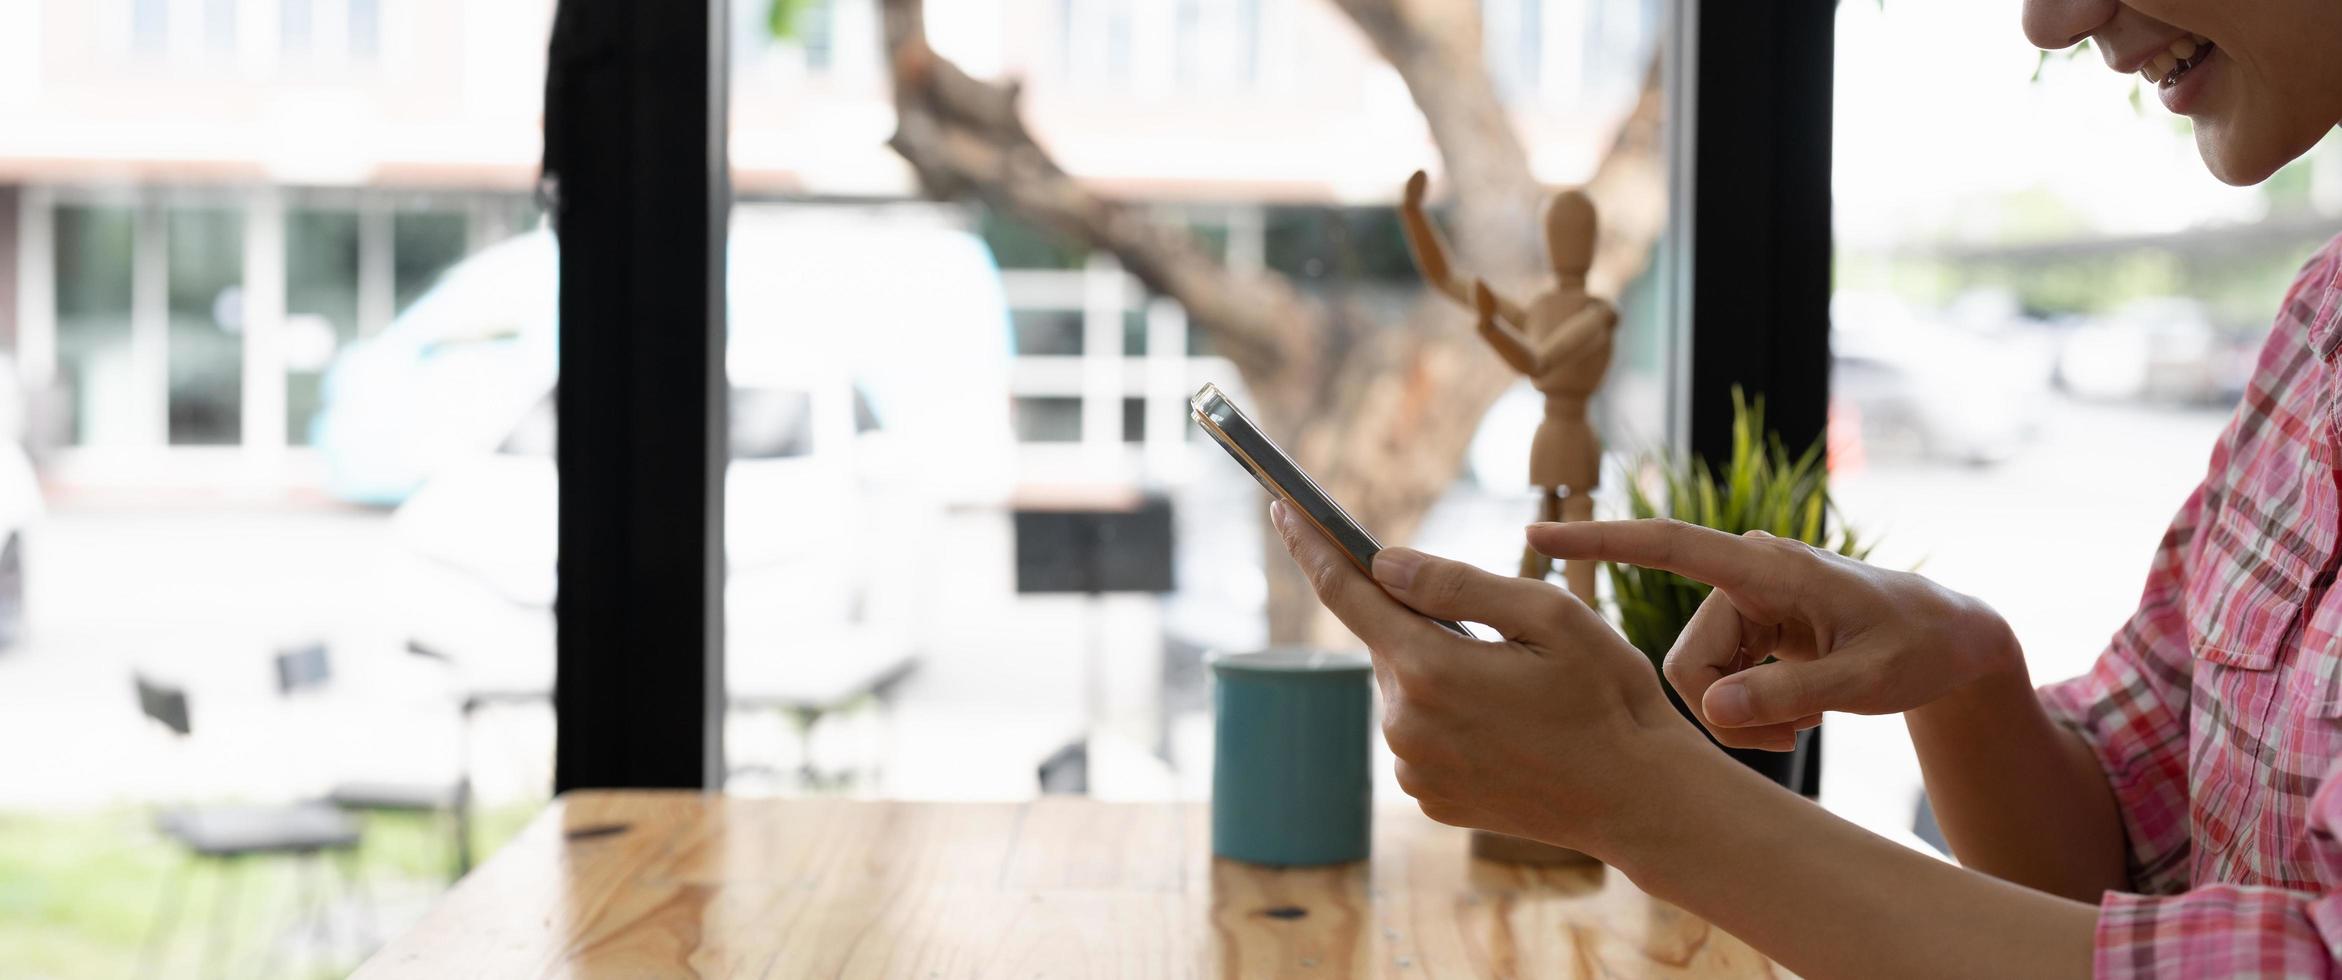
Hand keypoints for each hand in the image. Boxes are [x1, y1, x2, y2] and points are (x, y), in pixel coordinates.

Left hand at [1271, 501, 1711, 855]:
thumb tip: (1383, 563)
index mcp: (1429, 668)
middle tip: (1500, 638)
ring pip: (1406, 689)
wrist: (1639, 799)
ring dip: (1442, 672)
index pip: (1346, 591)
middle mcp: (1405, 723)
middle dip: (1423, 622)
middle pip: (1387, 642)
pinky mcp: (1428, 796)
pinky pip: (1421, 733)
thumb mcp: (1550, 615)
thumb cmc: (1607, 696)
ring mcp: (1413, 767)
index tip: (1284, 507)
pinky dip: (1450, 717)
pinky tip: (1507, 727)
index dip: (1311, 544)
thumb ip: (1457, 584)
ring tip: (1517, 692)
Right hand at [1527, 519, 2020, 750]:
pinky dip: (1749, 714)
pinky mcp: (1745, 630)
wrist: (1950, 640)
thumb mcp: (1867, 680)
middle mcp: (1742, 577)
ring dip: (1742, 719)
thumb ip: (1791, 694)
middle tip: (1793, 735)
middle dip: (1729, 712)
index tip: (1537, 538)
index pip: (1667, 545)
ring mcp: (1741, 605)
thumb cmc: (1919, 647)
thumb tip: (1712, 710)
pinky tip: (1796, 714)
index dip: (1600, 541)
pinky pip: (1713, 685)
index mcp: (1766, 568)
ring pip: (1696, 683)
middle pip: (1686, 663)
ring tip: (1803, 723)